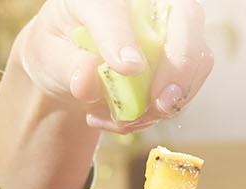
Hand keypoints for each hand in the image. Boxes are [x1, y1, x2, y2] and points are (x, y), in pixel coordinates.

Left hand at [11, 0, 214, 132]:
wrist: (68, 61)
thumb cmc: (58, 49)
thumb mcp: (47, 56)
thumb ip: (66, 65)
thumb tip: (88, 79)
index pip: (116, 7)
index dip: (123, 36)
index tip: (128, 68)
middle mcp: (146, 1)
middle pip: (187, 15)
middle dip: (180, 64)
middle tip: (160, 104)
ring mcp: (171, 26)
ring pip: (198, 55)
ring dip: (169, 99)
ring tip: (123, 120)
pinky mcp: (181, 56)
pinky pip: (187, 85)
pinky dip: (160, 112)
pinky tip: (123, 120)